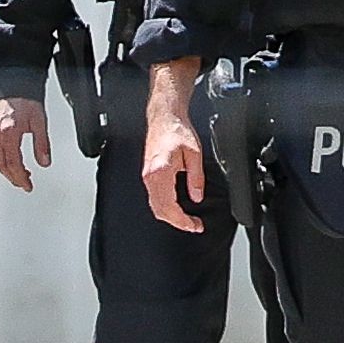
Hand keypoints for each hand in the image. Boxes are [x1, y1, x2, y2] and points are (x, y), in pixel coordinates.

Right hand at [0, 95, 51, 191]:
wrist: (11, 84)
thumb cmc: (25, 100)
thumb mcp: (39, 122)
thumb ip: (42, 144)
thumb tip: (45, 162)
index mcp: (9, 132)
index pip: (13, 163)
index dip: (20, 178)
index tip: (28, 186)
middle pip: (2, 165)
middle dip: (13, 177)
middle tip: (23, 183)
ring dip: (5, 170)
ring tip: (17, 174)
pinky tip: (5, 162)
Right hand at [141, 59, 206, 233]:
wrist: (165, 117)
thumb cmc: (178, 130)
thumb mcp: (194, 154)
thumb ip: (196, 178)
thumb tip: (196, 197)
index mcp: (161, 172)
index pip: (170, 207)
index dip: (183, 221)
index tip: (195, 225)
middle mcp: (150, 176)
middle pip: (160, 210)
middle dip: (177, 222)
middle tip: (194, 226)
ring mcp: (147, 175)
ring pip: (155, 206)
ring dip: (171, 216)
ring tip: (187, 220)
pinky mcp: (148, 173)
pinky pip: (154, 197)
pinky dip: (165, 208)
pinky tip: (176, 208)